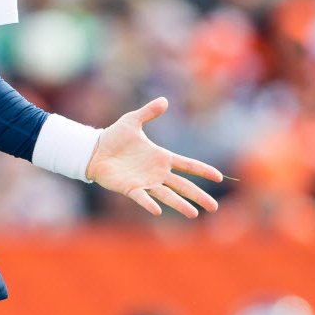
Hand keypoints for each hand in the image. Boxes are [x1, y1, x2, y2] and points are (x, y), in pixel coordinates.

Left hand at [86, 97, 222, 218]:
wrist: (94, 150)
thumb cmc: (114, 137)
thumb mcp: (132, 120)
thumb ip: (149, 112)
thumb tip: (164, 100)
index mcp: (161, 157)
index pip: (188, 165)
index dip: (203, 171)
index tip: (219, 177)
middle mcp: (157, 173)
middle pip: (183, 186)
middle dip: (198, 196)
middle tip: (214, 208)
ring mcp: (145, 182)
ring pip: (167, 195)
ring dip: (180, 204)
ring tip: (194, 214)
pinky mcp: (130, 189)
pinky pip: (142, 197)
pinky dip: (149, 204)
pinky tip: (158, 211)